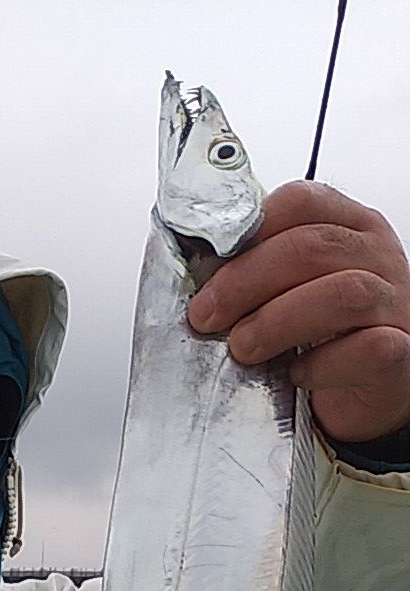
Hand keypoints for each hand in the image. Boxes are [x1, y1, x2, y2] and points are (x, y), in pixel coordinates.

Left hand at [188, 182, 409, 443]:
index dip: (249, 232)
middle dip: (245, 281)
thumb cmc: (330, 338)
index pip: (301, 202)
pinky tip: (297, 374)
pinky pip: (367, 348)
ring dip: (278, 321)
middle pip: (311, 246)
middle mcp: (376, 256)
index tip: (206, 269)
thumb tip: (200, 283)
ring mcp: (393, 303)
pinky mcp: (398, 354)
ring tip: (242, 348)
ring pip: (342, 293)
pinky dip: (323, 364)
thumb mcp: (293, 291)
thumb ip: (261, 275)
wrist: (375, 388)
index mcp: (349, 227)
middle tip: (207, 316)